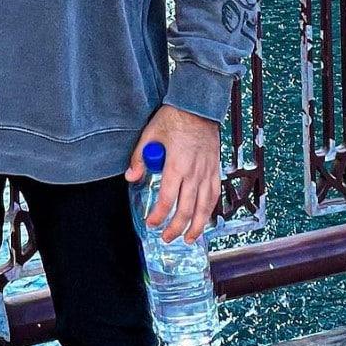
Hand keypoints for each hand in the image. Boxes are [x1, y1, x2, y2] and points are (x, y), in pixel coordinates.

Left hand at [125, 104, 220, 244]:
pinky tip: (205, 220)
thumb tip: (131, 178)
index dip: (159, 216)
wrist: (198, 107)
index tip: (151, 223)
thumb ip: (139, 158)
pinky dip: (210, 211)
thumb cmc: (174, 118)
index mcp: (176, 165)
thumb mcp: (150, 134)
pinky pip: (214, 195)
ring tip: (188, 238)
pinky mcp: (215, 170)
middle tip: (166, 237)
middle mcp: (194, 173)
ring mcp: (207, 172)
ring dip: (196, 226)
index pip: (167, 199)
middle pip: (186, 209)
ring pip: (204, 207)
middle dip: (175, 228)